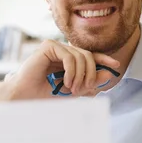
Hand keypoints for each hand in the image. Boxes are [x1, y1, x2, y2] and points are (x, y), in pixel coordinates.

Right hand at [0, 40, 119, 102]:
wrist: (26, 95)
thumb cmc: (44, 94)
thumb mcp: (73, 90)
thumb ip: (89, 83)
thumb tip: (108, 74)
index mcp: (67, 58)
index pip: (90, 55)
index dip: (104, 59)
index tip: (116, 66)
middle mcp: (62, 50)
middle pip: (88, 56)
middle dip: (91, 73)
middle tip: (84, 89)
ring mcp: (55, 46)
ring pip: (81, 56)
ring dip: (81, 75)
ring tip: (72, 89)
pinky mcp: (48, 46)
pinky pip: (70, 56)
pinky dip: (72, 71)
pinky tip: (66, 82)